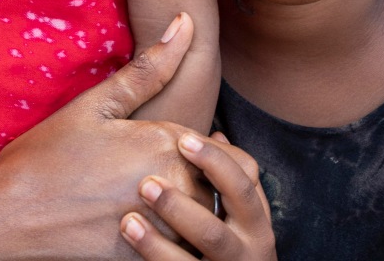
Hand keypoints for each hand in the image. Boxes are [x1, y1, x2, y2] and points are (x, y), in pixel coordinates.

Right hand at [0, 13, 208, 260]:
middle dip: (202, 184)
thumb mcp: (95, 107)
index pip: (228, 153)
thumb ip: (150, 69)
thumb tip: (186, 21)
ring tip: (142, 206)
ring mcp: (166, 229)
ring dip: (189, 216)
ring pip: (206, 224)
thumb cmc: (45, 157)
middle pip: (223, 191)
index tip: (174, 153)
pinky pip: (181, 253)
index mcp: (168, 144)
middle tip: (154, 181)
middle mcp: (176, 187)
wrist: (7, 218)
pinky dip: (168, 242)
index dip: (206, 153)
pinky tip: (129, 228)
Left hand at [122, 132, 274, 259]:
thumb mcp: (238, 213)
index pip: (243, 188)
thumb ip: (227, 178)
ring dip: (157, 244)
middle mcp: (247, 254)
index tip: (182, 140)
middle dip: (179, 209)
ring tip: (128, 221)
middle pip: (213, 233)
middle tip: (146, 184)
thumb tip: (218, 135)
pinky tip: (128, 242)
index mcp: (256, 225)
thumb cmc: (227, 238)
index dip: (215, 161)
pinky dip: (152, 258)